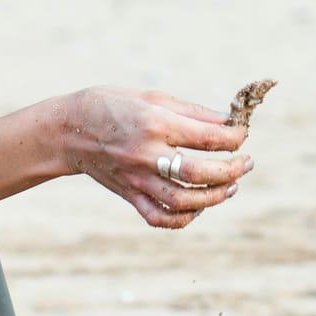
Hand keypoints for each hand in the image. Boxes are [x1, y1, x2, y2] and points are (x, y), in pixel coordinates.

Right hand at [62, 88, 253, 228]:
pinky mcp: (129, 195)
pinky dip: (185, 218)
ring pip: (185, 201)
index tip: (242, 136)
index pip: (208, 137)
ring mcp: (137, 179)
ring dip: (215, 197)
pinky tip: (199, 206)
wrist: (69, 130)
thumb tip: (228, 123)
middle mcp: (147, 154)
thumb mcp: (152, 97)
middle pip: (201, 174)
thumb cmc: (112, 105)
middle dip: (232, 170)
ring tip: (231, 186)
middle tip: (246, 163)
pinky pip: (160, 217)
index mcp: (155, 123)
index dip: (234, 138)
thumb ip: (192, 112)